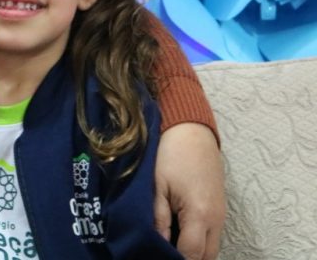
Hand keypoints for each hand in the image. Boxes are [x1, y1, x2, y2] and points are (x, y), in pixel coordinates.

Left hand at [154, 123, 225, 259]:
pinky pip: (212, 234)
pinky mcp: (220, 206)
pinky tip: (179, 231)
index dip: (172, 258)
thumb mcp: (157, 184)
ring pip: (210, 247)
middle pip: (205, 257)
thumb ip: (159, 218)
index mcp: (200, 214)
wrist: (192, 128)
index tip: (153, 253)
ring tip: (169, 241)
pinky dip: (198, 239)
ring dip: (193, 250)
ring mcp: (221, 213)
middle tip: (160, 249)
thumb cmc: (172, 152)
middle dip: (185, 257)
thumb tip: (158, 243)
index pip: (190, 255)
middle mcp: (216, 219)